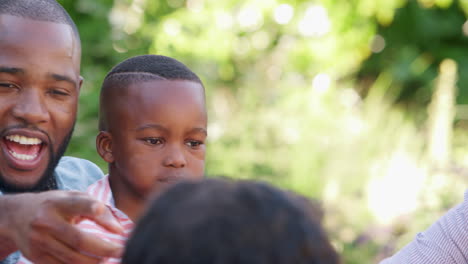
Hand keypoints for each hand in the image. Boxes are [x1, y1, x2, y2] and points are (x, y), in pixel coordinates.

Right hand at [0, 190, 123, 263]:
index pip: (78, 204)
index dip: (93, 210)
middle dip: (104, 248)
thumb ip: (95, 207)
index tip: (110, 219)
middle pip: (79, 239)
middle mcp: (46, 221)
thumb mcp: (72, 198)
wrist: (17, 216)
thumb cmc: (55, 204)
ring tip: (109, 258)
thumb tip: (119, 229)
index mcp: (57, 203)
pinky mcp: (36, 257)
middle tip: (122, 250)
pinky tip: (92, 263)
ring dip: (95, 261)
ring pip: (72, 258)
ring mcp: (39, 241)